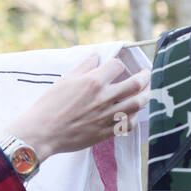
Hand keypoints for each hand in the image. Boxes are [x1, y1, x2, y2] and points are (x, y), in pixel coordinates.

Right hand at [2, 53, 149, 161]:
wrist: (43, 133)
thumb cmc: (49, 105)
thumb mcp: (65, 80)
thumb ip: (84, 67)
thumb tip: (96, 57)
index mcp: (93, 82)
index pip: (117, 66)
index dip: (118, 64)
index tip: (117, 67)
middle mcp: (104, 97)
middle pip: (135, 83)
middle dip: (144, 76)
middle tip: (146, 74)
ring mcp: (108, 116)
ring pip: (137, 103)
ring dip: (145, 95)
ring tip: (146, 91)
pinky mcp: (106, 132)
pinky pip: (129, 124)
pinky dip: (134, 117)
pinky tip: (133, 113)